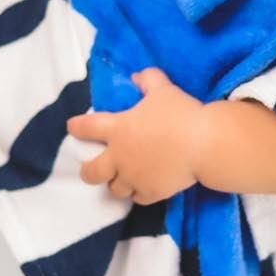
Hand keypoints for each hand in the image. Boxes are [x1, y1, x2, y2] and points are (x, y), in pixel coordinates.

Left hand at [66, 68, 203, 204]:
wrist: (203, 144)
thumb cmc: (180, 113)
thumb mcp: (163, 89)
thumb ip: (148, 80)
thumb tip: (137, 77)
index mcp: (118, 130)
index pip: (86, 128)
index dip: (76, 127)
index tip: (72, 127)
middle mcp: (120, 157)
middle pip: (92, 172)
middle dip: (88, 171)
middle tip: (91, 168)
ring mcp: (134, 178)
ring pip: (114, 189)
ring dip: (116, 183)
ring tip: (123, 178)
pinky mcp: (151, 193)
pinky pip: (137, 198)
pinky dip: (138, 193)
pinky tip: (143, 187)